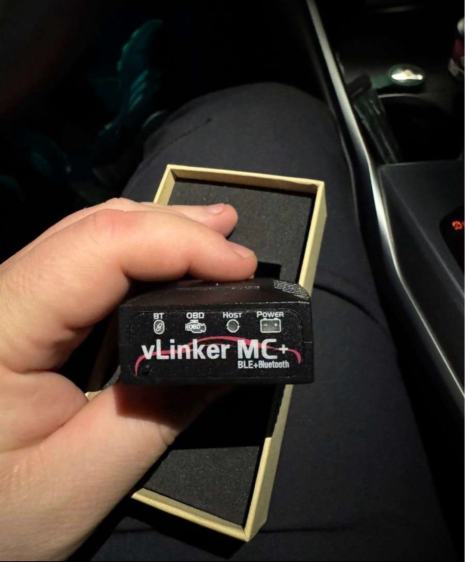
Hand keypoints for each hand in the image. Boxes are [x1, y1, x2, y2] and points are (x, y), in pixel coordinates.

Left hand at [0, 198, 255, 560]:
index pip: (97, 248)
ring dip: (157, 236)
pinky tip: (164, 266)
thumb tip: (227, 355)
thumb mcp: (75, 485)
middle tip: (235, 245)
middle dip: (174, 229)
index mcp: (1, 327)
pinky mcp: (17, 316)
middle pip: (93, 230)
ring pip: (87, 240)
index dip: (177, 242)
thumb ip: (155, 417)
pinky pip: (80, 266)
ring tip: (212, 241)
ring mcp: (6, 303)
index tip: (238, 266)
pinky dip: (134, 260)